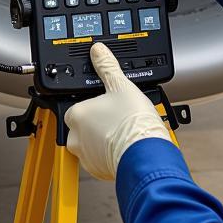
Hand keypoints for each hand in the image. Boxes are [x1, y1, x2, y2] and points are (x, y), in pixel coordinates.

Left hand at [65, 43, 173, 180]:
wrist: (146, 153)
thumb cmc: (132, 122)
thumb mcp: (121, 84)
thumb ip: (107, 65)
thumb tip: (98, 51)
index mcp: (77, 115)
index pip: (75, 105)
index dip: (91, 102)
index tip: (105, 102)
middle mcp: (75, 138)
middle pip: (81, 125)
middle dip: (97, 121)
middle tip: (116, 115)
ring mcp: (86, 157)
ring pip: (90, 143)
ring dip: (103, 137)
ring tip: (122, 130)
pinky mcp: (98, 171)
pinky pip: (100, 159)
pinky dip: (110, 152)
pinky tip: (124, 143)